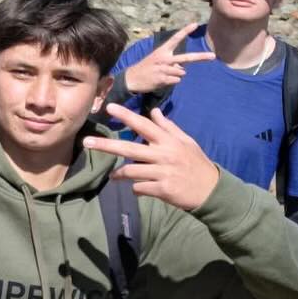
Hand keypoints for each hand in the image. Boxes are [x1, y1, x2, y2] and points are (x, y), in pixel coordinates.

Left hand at [83, 103, 220, 209]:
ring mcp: (163, 172)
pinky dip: (135, 189)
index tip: (109, 108)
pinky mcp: (162, 190)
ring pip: (131, 171)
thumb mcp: (186, 142)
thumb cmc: (196, 163)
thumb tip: (153, 111)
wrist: (211, 190)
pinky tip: (139, 189)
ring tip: (113, 176)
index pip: (144, 125)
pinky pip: (139, 188)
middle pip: (129, 148)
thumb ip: (168, 127)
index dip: (126, 116)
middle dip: (106, 145)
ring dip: (119, 174)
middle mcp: (164, 154)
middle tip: (86, 142)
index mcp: (168, 141)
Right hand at [122, 23, 214, 94]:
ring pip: (181, 72)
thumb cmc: (147, 68)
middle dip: (201, 57)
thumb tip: (183, 69)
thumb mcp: (157, 60)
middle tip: (213, 56)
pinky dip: (172, 81)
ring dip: (176, 75)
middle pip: (186, 58)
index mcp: (162, 51)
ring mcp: (164, 69)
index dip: (185, 31)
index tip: (195, 24)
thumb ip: (172, 63)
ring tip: (164, 75)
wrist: (131, 78)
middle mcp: (164, 58)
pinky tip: (161, 80)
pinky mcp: (163, 79)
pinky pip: (176, 80)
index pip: (175, 39)